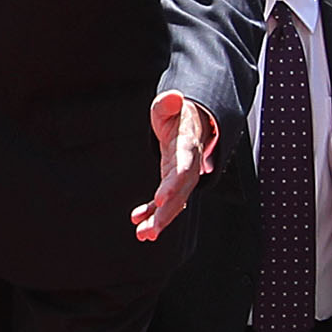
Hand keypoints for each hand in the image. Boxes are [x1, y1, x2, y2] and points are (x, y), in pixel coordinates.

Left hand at [132, 92, 215, 240]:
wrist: (193, 123)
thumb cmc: (178, 115)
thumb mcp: (169, 107)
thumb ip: (167, 105)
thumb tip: (174, 97)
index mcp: (188, 147)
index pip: (184, 169)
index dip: (174, 185)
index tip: (160, 199)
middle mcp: (189, 166)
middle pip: (180, 193)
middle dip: (166, 214)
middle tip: (150, 230)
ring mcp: (183, 178)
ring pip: (176, 203)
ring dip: (160, 220)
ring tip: (144, 235)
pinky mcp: (175, 184)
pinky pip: (168, 202)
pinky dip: (154, 213)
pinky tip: (139, 223)